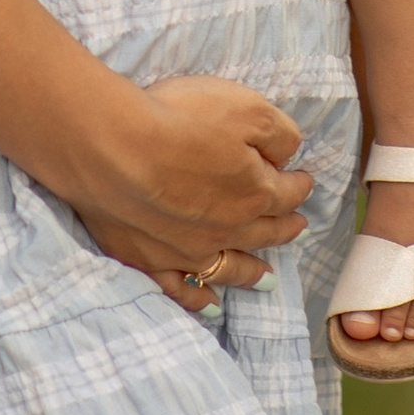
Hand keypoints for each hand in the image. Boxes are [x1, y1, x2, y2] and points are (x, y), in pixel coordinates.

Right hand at [62, 72, 313, 308]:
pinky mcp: (147, 260)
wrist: (111, 147)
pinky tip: (208, 306)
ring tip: (267, 279)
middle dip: (284, 228)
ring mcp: (186, 251)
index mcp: (254, 192)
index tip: (302, 180)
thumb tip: (288, 156)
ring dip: (251, 272)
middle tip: (298, 228)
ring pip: (230, 268)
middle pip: (264, 232)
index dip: (298, 184)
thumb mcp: (247, 108)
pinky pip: (181, 290)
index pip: (286, 192)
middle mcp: (227, 230)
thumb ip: (279, 134)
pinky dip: (199, 300)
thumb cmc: (179, 119)